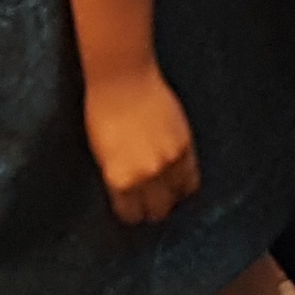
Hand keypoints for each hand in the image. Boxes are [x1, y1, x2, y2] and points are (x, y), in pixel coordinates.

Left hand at [82, 72, 201, 224]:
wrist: (122, 79)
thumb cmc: (102, 112)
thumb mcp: (103, 154)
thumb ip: (119, 178)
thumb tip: (132, 195)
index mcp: (119, 179)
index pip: (131, 214)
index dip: (132, 212)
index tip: (133, 209)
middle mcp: (145, 175)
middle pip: (158, 211)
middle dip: (153, 209)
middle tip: (151, 202)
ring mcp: (168, 161)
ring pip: (179, 197)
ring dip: (172, 195)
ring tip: (166, 189)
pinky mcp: (185, 146)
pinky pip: (191, 177)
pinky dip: (186, 181)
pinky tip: (178, 176)